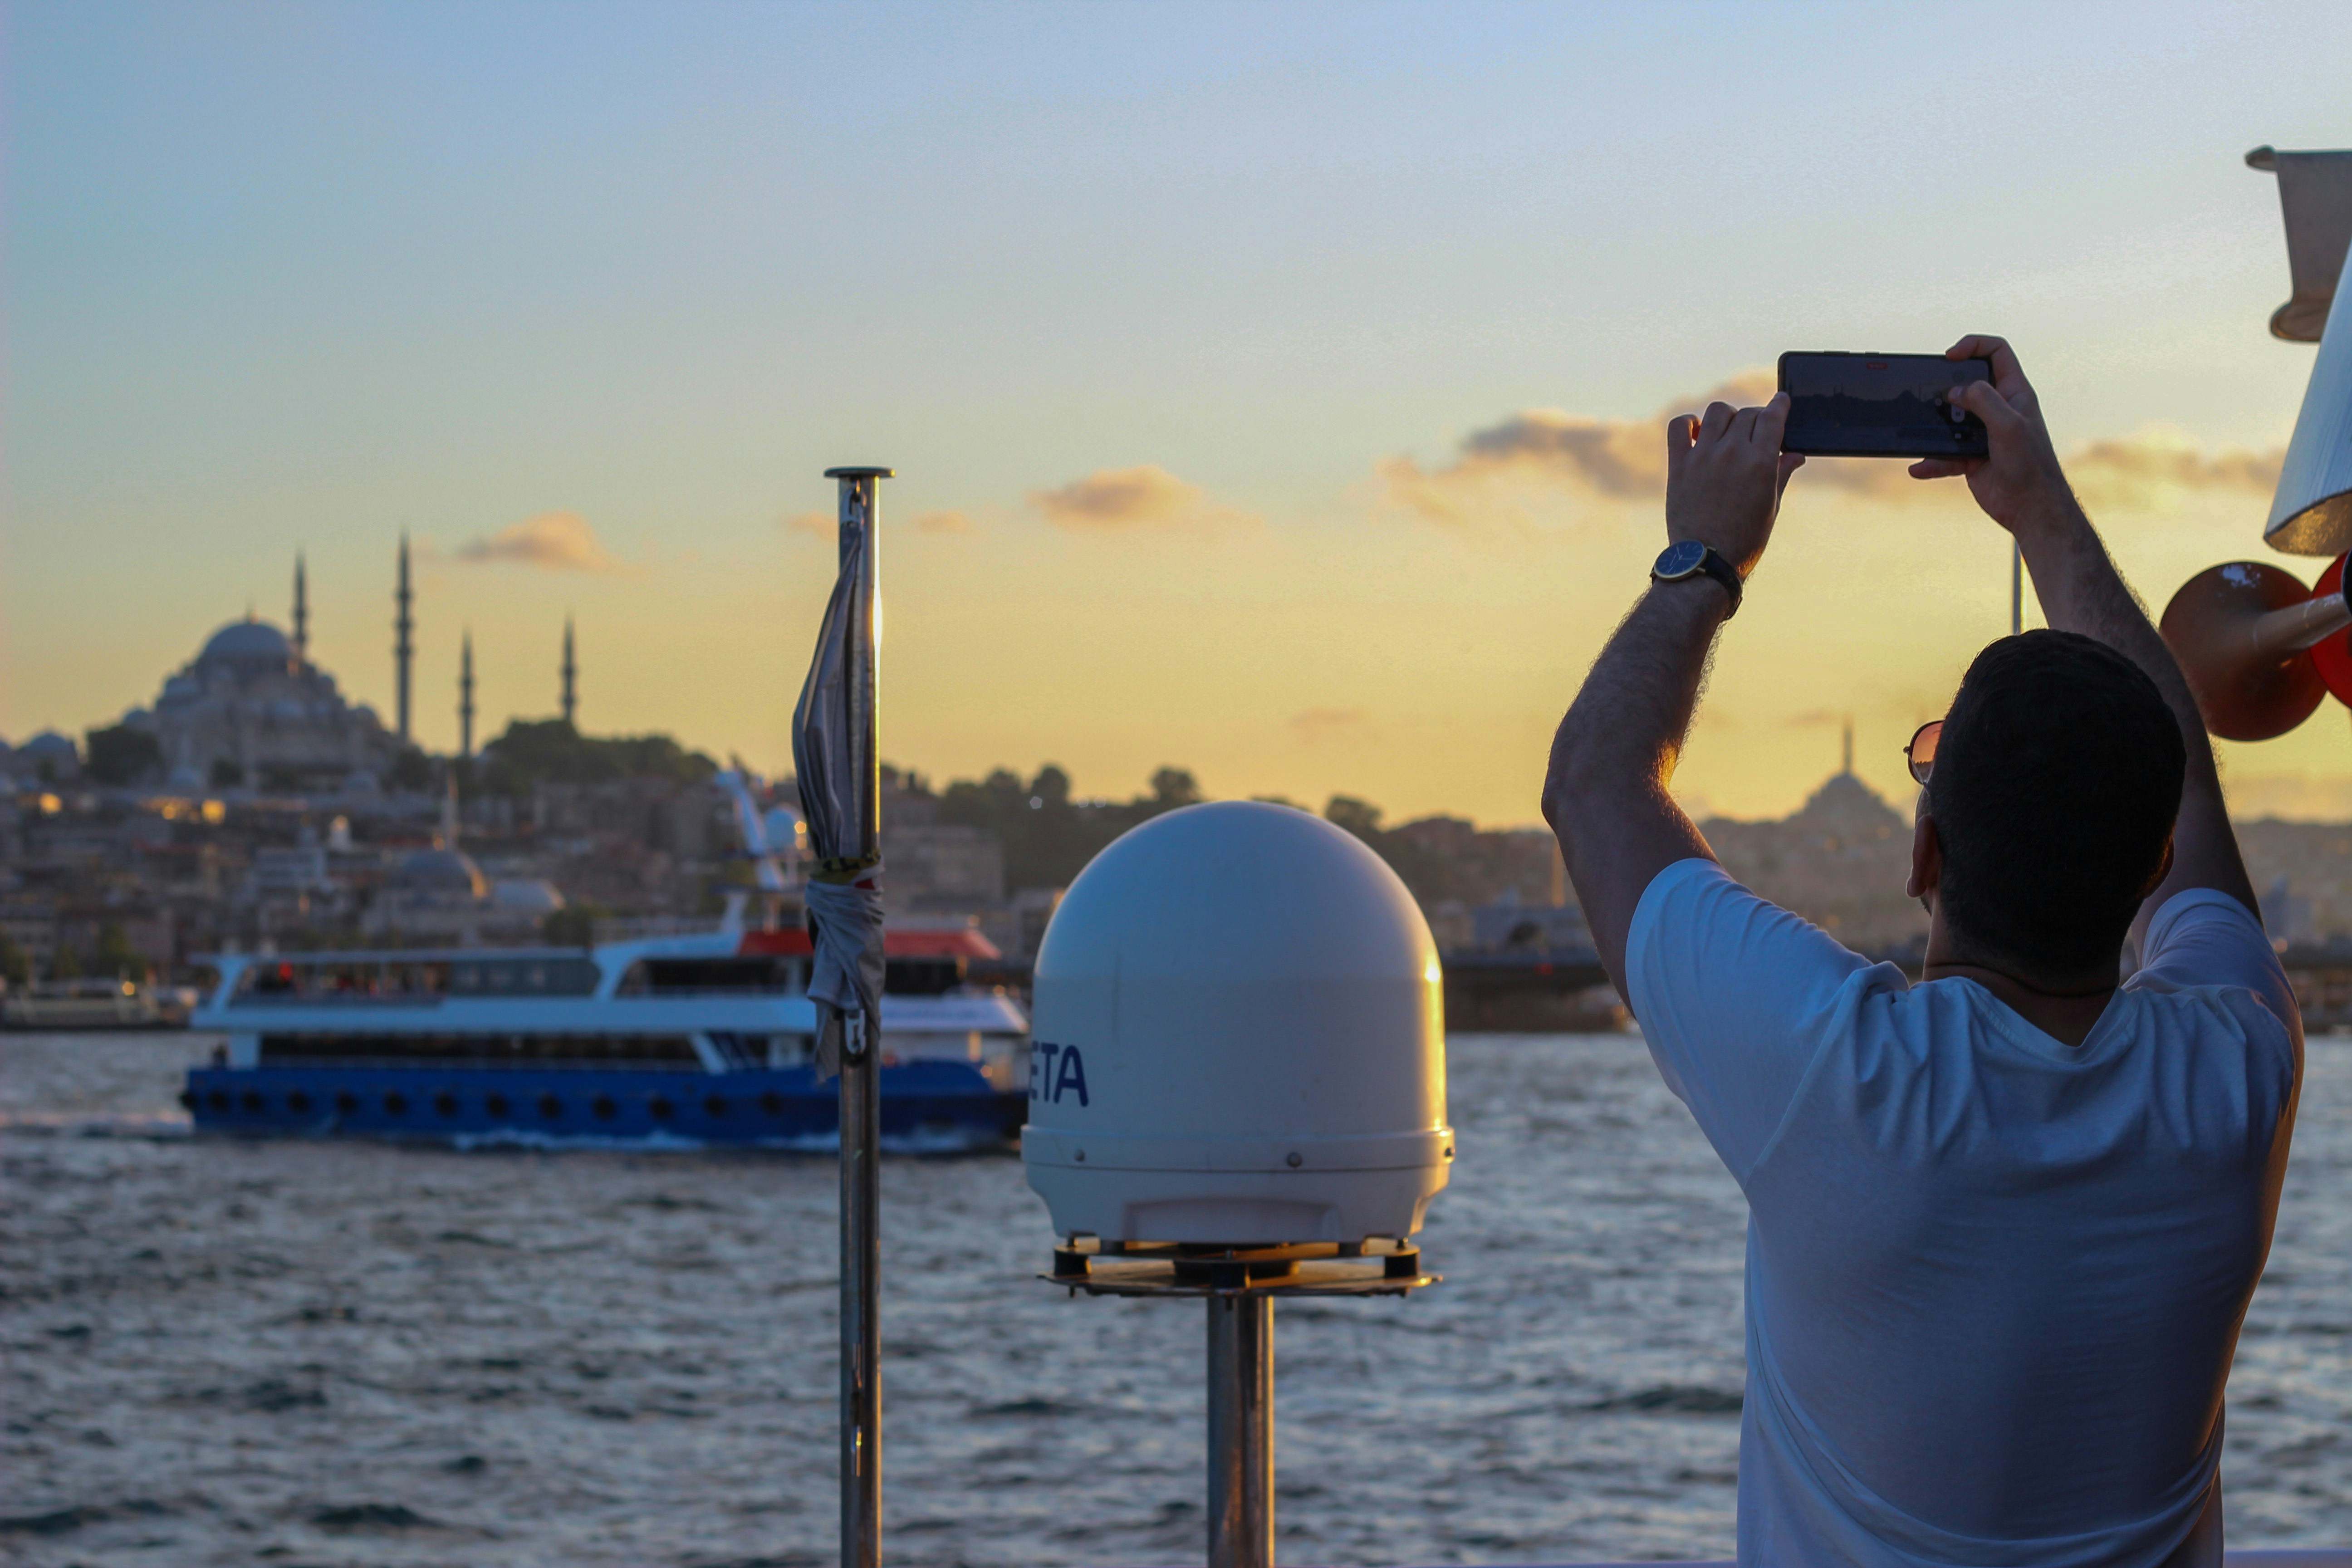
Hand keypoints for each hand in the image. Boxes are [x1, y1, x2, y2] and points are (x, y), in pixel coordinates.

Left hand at [1664, 392, 1803, 576]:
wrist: (1706, 561)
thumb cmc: (1745, 539)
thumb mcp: (1770, 506)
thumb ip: (1781, 473)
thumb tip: (1796, 453)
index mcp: (1761, 462)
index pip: (1772, 417)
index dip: (1779, 405)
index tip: (1780, 400)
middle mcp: (1732, 453)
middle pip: (1747, 414)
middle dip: (1756, 419)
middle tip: (1755, 432)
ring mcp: (1703, 457)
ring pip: (1717, 413)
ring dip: (1727, 417)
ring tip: (1728, 431)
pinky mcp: (1679, 465)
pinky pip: (1679, 427)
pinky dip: (1689, 422)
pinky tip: (1697, 432)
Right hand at [1908, 335, 2076, 531]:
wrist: (2031, 508)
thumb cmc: (2030, 464)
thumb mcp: (2009, 424)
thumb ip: (1983, 400)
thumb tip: (1955, 391)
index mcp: (2014, 393)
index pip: (1997, 353)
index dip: (1974, 345)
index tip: (1950, 356)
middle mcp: (1998, 409)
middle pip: (1968, 383)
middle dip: (1947, 385)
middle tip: (1931, 391)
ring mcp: (1983, 433)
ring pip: (1951, 419)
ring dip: (1935, 426)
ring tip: (1921, 431)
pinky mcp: (1970, 457)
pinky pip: (1944, 454)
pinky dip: (1931, 461)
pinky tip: (1919, 468)